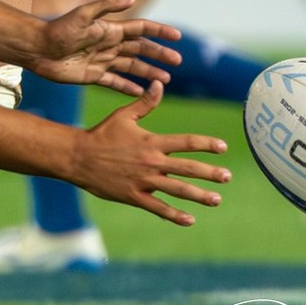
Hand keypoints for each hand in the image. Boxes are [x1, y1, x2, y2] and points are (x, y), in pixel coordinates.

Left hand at [32, 0, 182, 94]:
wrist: (38, 49)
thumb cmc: (58, 30)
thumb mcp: (82, 15)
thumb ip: (105, 7)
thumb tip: (132, 0)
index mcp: (110, 30)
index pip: (141, 29)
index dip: (159, 31)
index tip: (177, 37)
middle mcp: (109, 45)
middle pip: (141, 50)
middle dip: (160, 55)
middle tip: (178, 62)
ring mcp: (103, 61)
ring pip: (132, 68)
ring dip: (149, 73)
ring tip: (166, 81)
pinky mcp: (94, 76)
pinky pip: (116, 83)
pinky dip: (129, 88)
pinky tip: (142, 93)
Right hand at [65, 91, 230, 226]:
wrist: (77, 157)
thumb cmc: (101, 134)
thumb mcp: (123, 115)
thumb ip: (145, 103)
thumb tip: (159, 84)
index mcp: (151, 142)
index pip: (185, 142)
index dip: (206, 144)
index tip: (223, 147)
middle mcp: (151, 162)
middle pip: (188, 168)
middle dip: (210, 173)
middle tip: (228, 177)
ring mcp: (143, 181)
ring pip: (177, 190)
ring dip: (199, 195)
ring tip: (217, 199)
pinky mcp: (133, 196)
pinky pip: (157, 208)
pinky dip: (174, 215)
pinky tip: (190, 220)